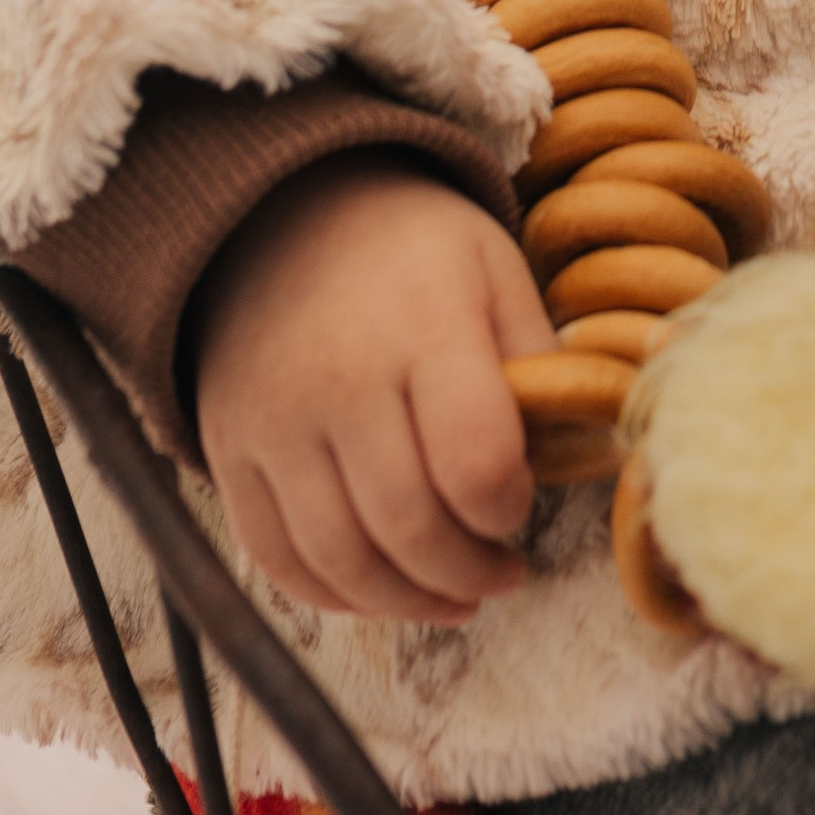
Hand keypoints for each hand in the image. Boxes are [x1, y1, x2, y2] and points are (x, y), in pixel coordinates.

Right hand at [191, 156, 556, 623]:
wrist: (279, 213)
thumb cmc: (412, 251)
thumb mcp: (495, 270)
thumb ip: (539, 361)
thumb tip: (585, 449)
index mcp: (423, 328)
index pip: (475, 461)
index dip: (509, 507)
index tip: (520, 503)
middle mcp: (339, 381)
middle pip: (409, 528)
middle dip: (471, 572)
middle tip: (503, 572)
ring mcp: (273, 423)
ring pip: (342, 560)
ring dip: (410, 601)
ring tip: (455, 595)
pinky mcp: (229, 451)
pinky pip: (276, 557)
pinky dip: (335, 595)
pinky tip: (383, 590)